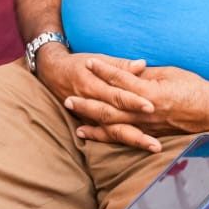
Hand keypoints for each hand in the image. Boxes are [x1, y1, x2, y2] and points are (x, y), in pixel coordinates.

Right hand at [34, 48, 156, 146]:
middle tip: (156, 140)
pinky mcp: (87, 122)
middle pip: (115, 118)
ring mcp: (88, 115)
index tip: (151, 106)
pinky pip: (104, 135)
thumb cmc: (78, 63)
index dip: (133, 101)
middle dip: (136, 130)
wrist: (52, 72)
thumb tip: (142, 65)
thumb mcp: (98, 58)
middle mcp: (91, 102)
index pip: (116, 94)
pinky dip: (119, 142)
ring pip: (111, 131)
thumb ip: (120, 65)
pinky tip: (136, 149)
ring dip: (133, 140)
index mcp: (94, 83)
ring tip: (153, 146)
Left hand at [66, 62, 208, 151]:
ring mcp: (148, 126)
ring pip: (114, 126)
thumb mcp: (170, 74)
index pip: (122, 80)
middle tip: (68, 97)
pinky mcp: (151, 135)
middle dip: (88, 102)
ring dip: (92, 121)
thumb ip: (146, 75)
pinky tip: (92, 134)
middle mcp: (147, 112)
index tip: (88, 63)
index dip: (104, 71)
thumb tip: (127, 71)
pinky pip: (123, 137)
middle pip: (111, 107)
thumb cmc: (195, 88)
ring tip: (74, 117)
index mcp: (151, 93)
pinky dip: (106, 136)